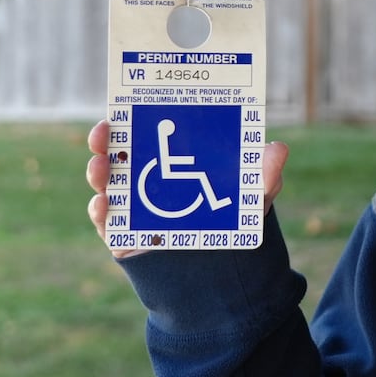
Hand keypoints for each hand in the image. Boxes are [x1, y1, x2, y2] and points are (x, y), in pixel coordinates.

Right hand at [85, 120, 289, 256]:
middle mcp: (147, 178)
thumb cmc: (237, 215)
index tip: (119, 111)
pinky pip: (107, 223)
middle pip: (117, 154)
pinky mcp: (126, 236)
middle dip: (104, 142)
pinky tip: (103, 205)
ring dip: (97, 174)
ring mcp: (134, 206)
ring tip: (100, 168)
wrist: (227, 265)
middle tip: (103, 133)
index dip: (129, 120)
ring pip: (106, 185)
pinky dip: (100, 213)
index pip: (145, 132)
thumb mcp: (255, 193)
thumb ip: (266, 173)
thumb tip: (278, 149)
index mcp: (172, 159)